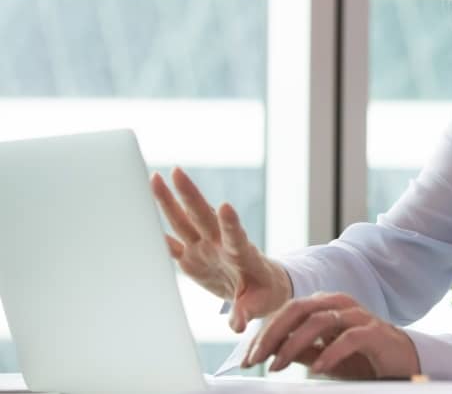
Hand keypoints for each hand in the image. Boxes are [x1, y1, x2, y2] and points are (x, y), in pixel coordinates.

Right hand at [150, 167, 291, 331]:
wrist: (258, 288)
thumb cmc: (264, 293)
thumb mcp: (261, 304)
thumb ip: (247, 311)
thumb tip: (237, 325)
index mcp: (241, 253)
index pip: (235, 235)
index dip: (230, 222)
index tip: (225, 206)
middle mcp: (219, 244)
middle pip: (203, 216)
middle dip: (190, 195)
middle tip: (176, 172)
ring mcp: (204, 248)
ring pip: (184, 220)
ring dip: (170, 200)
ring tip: (155, 177)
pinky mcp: (191, 257)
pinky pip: (172, 242)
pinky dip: (157, 232)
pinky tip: (140, 215)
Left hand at [242, 292, 419, 379]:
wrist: (402, 361)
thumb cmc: (362, 357)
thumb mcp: (323, 355)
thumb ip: (300, 349)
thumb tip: (269, 352)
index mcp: (325, 305)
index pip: (288, 312)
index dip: (264, 333)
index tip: (247, 358)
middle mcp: (340, 304)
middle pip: (299, 309)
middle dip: (272, 334)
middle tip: (256, 359)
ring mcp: (358, 316)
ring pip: (319, 320)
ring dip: (294, 344)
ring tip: (279, 366)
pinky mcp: (375, 332)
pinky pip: (349, 338)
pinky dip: (330, 352)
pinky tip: (316, 368)